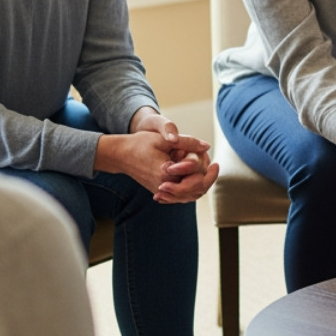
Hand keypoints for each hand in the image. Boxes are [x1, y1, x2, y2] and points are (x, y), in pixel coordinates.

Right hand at [95, 128, 218, 202]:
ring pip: (188, 196)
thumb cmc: (141, 143)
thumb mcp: (165, 139)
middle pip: (195, 191)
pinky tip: (196, 177)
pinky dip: (190, 189)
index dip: (208, 172)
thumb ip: (187, 142)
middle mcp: (164, 187)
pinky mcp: (160, 192)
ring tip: (207, 171)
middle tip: (214, 166)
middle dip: (207, 179)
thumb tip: (207, 146)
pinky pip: (180, 196)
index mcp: (166, 174)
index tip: (215, 162)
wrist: (121, 155)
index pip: (196, 180)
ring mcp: (161, 191)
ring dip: (200, 185)